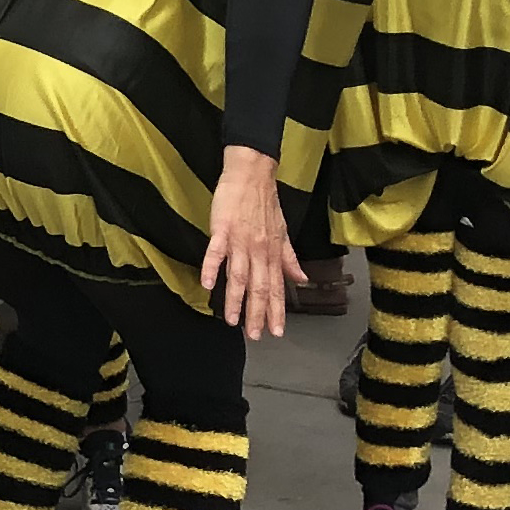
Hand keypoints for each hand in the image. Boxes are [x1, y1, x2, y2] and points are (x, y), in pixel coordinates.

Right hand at [198, 146, 304, 340]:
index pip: (277, 287)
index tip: (276, 331)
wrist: (251, 174)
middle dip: (257, 313)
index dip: (277, 310)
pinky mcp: (222, 229)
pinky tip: (207, 284)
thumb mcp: (282, 232)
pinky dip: (212, 268)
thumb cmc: (264, 202)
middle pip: (259, 287)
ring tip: (231, 320)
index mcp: (273, 252)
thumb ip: (289, 258)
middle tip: (256, 335)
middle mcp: (259, 250)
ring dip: (235, 299)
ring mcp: (240, 240)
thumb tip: (302, 279)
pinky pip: (216, 251)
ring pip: (239, 275)